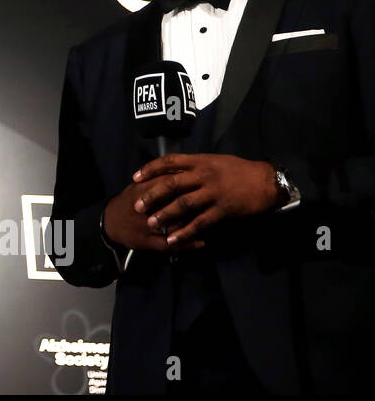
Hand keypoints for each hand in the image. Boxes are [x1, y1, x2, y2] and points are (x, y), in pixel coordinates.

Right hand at [103, 178, 204, 252]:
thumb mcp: (142, 184)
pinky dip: (187, 245)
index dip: (193, 185)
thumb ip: (160, 177)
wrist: (111, 221)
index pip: (174, 184)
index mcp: (146, 190)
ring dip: (195, 227)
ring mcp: (148, 226)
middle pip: (177, 206)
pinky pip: (171, 245)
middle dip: (197, 206)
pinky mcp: (148, 242)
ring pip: (176, 227)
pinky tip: (201, 243)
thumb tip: (185, 169)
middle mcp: (148, 208)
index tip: (208, 185)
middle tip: (213, 204)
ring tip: (211, 224)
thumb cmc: (130, 200)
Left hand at [130, 154, 279, 245]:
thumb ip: (194, 166)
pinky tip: (174, 239)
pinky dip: (186, 231)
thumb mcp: (214, 161)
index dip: (151, 168)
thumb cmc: (238, 170)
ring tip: (151, 224)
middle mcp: (204, 175)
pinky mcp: (223, 209)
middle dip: (152, 195)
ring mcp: (213, 192)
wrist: (266, 181)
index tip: (135, 177)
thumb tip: (173, 170)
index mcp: (200, 161)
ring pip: (184, 204)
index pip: (170, 161)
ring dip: (166, 214)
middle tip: (137, 206)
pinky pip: (201, 222)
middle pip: (172, 184)